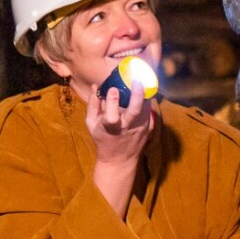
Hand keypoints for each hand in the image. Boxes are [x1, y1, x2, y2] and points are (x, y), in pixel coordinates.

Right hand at [85, 83, 156, 212]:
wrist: (120, 160)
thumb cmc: (103, 139)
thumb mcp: (91, 125)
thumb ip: (92, 106)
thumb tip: (95, 86)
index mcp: (110, 128)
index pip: (111, 116)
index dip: (112, 102)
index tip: (113, 89)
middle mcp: (126, 128)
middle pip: (134, 111)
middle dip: (137, 95)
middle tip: (137, 80)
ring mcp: (140, 128)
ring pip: (145, 108)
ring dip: (144, 93)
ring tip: (142, 78)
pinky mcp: (148, 127)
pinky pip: (148, 109)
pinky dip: (146, 98)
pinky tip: (145, 88)